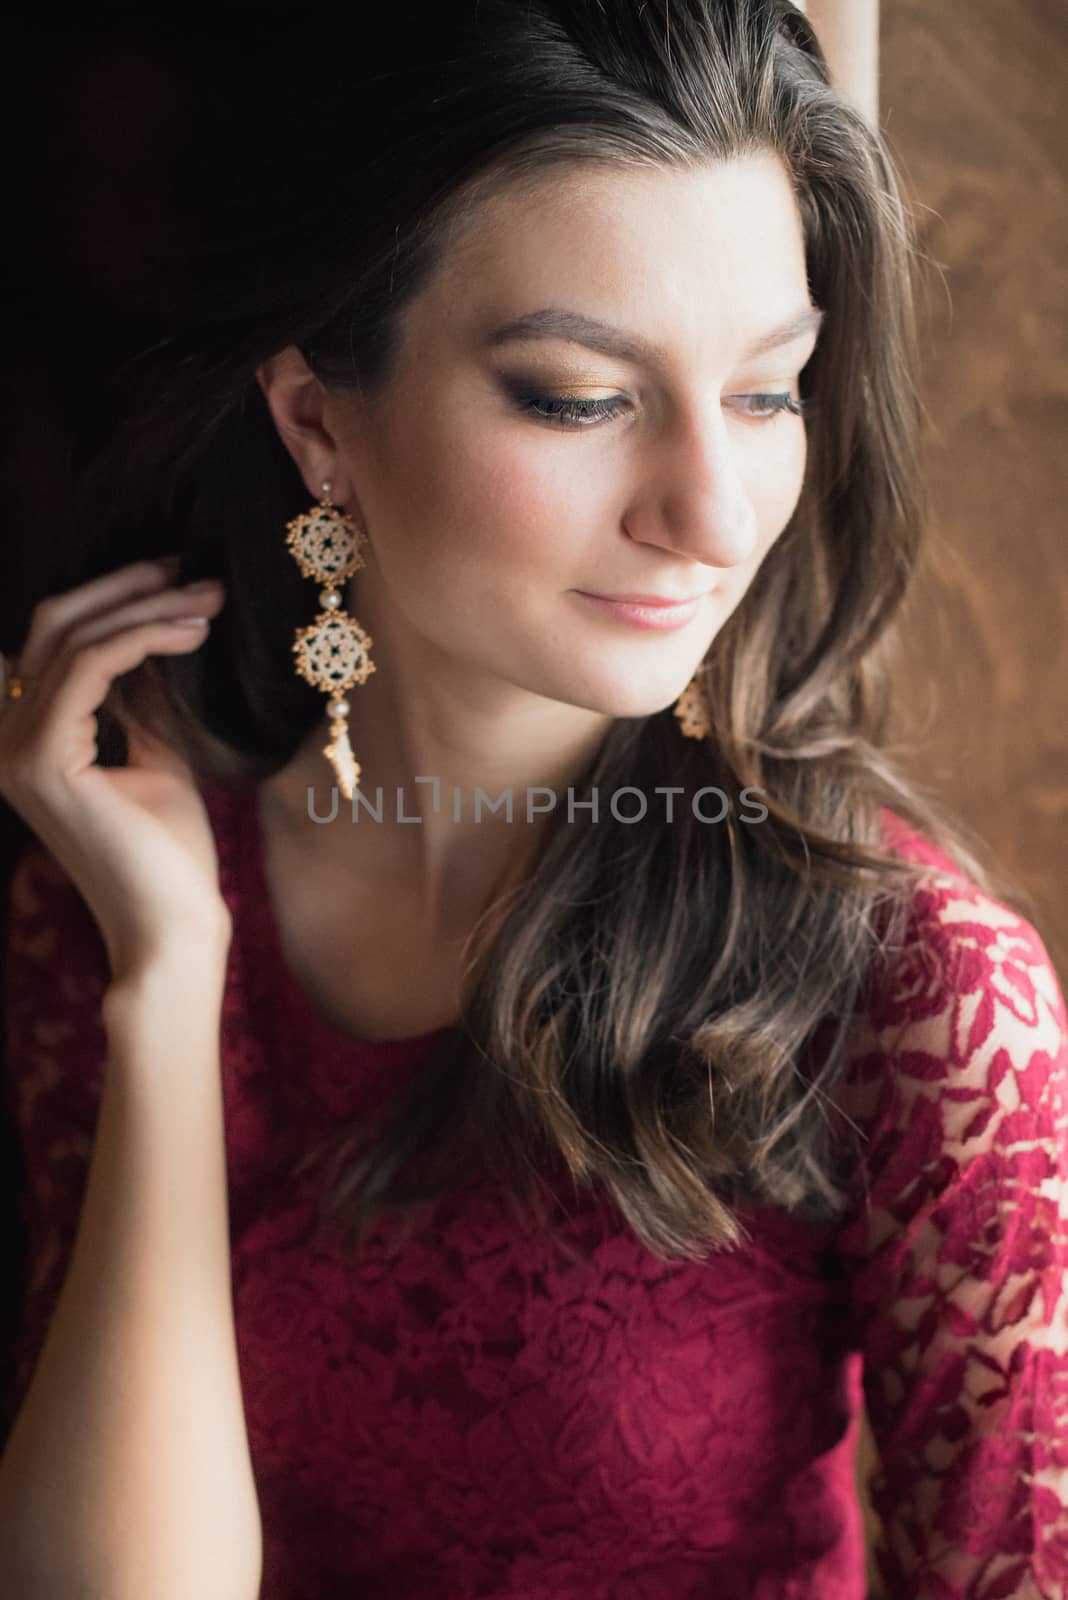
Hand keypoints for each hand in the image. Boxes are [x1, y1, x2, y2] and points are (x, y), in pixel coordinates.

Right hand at [0, 559, 232, 979]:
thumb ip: (142, 700)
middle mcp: (5, 741)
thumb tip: (157, 633)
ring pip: (75, 638)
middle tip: (194, 573)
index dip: (111, 599)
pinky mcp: (44, 761)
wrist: (172, 928)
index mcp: (25, 739)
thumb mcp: (157, 755)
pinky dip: (144, 638)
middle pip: (54, 626)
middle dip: (128, 589)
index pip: (54, 643)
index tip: (176, 580)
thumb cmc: (170, 855)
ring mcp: (15, 750)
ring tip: (211, 599)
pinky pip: (91, 667)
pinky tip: (193, 633)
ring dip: (149, 608)